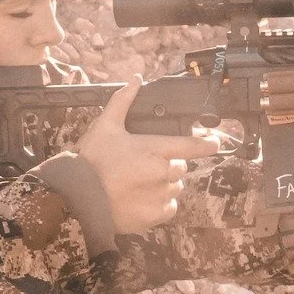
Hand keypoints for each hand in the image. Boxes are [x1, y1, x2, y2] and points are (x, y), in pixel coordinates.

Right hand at [74, 78, 219, 235]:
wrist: (78, 198)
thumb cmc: (91, 160)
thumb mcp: (105, 126)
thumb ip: (123, 101)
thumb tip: (136, 79)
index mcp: (155, 149)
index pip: (193, 146)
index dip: (208, 144)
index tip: (216, 142)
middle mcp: (163, 172)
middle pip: (180, 167)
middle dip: (168, 165)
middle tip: (144, 166)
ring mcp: (161, 195)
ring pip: (175, 187)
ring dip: (164, 184)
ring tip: (139, 183)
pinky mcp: (156, 215)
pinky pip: (169, 207)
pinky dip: (160, 203)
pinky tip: (141, 198)